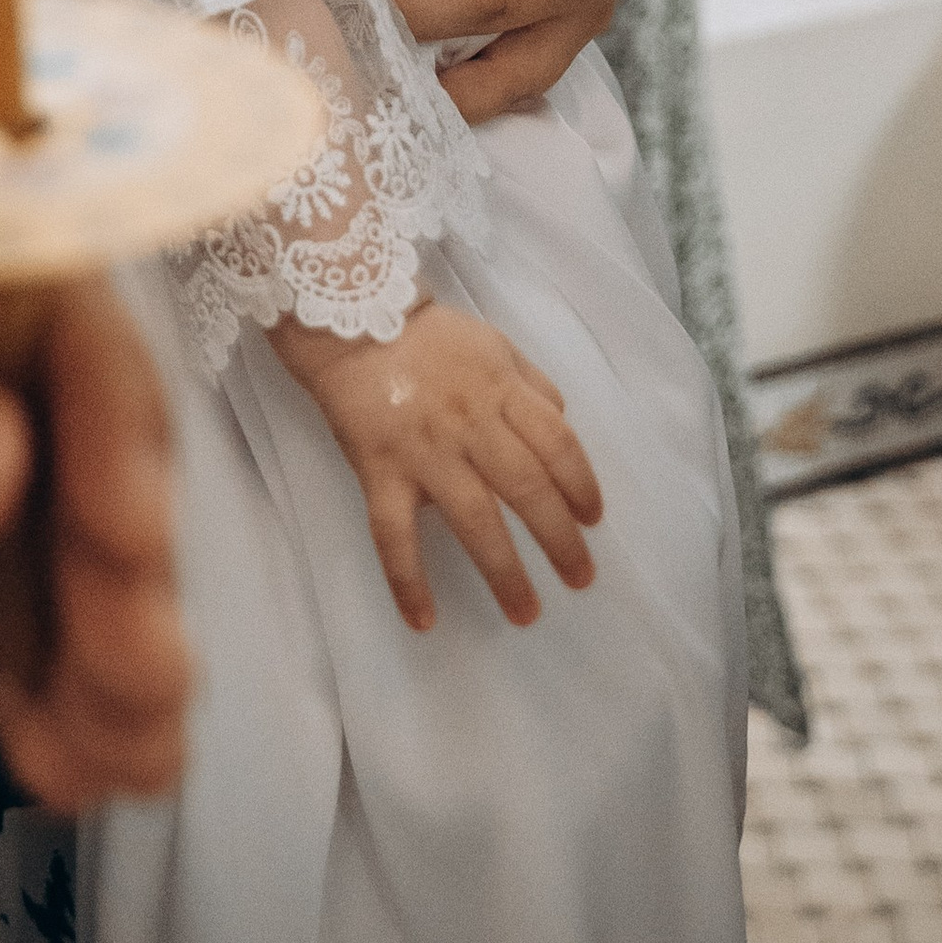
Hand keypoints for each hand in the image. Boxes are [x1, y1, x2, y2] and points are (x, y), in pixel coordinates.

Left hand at [0, 146, 189, 814]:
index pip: (35, 273)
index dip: (102, 391)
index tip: (123, 515)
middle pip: (72, 420)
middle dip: (123, 546)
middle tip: (136, 663)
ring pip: (51, 542)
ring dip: (109, 643)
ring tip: (125, 749)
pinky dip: (47, 697)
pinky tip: (73, 765)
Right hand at [266, 297, 601, 631]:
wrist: (349, 323)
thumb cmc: (428, 339)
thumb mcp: (494, 346)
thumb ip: (531, 386)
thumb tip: (562, 428)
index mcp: (500, 391)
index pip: (556, 443)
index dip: (581, 483)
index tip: (592, 519)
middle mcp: (470, 424)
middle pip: (527, 486)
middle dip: (560, 538)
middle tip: (580, 577)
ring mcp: (424, 452)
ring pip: (474, 519)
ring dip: (504, 571)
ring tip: (526, 612)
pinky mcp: (380, 472)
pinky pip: (393, 535)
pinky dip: (407, 580)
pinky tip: (424, 620)